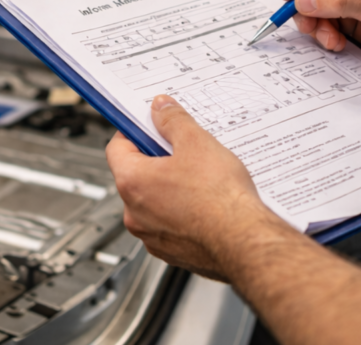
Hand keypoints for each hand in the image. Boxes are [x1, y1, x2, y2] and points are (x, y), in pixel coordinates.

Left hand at [105, 95, 284, 279]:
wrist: (244, 240)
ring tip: (200, 177)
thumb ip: (173, 120)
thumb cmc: (220, 199)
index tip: (150, 125)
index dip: (135, 131)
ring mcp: (151, 236)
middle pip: (136, 175)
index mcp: (132, 182)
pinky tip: (205, 202)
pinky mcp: (171, 251)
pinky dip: (182, 211)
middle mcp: (134, 214)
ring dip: (170, 187)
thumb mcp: (197, 142)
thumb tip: (161, 108)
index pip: (117, 147)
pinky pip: (169, 223)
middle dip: (157, 159)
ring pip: (153, 202)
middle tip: (183, 148)